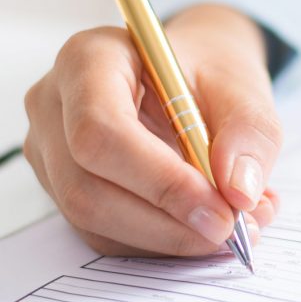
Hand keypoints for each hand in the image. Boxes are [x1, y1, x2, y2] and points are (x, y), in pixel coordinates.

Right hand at [24, 5, 282, 255]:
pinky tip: (206, 225)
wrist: (189, 78)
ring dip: (171, 238)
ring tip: (235, 226)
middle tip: (234, 229)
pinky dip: (163, 242)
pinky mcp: (65, 191)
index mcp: (88, 60)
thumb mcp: (243, 88)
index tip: (221, 209)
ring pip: (95, 222)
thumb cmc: (208, 73)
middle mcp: (55, 107)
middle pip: (87, 188)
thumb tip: (238, 191)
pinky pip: (106, 235)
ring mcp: (51, 153)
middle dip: (167, 223)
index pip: (100, 131)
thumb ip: (248, 134)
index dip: (161, 181)